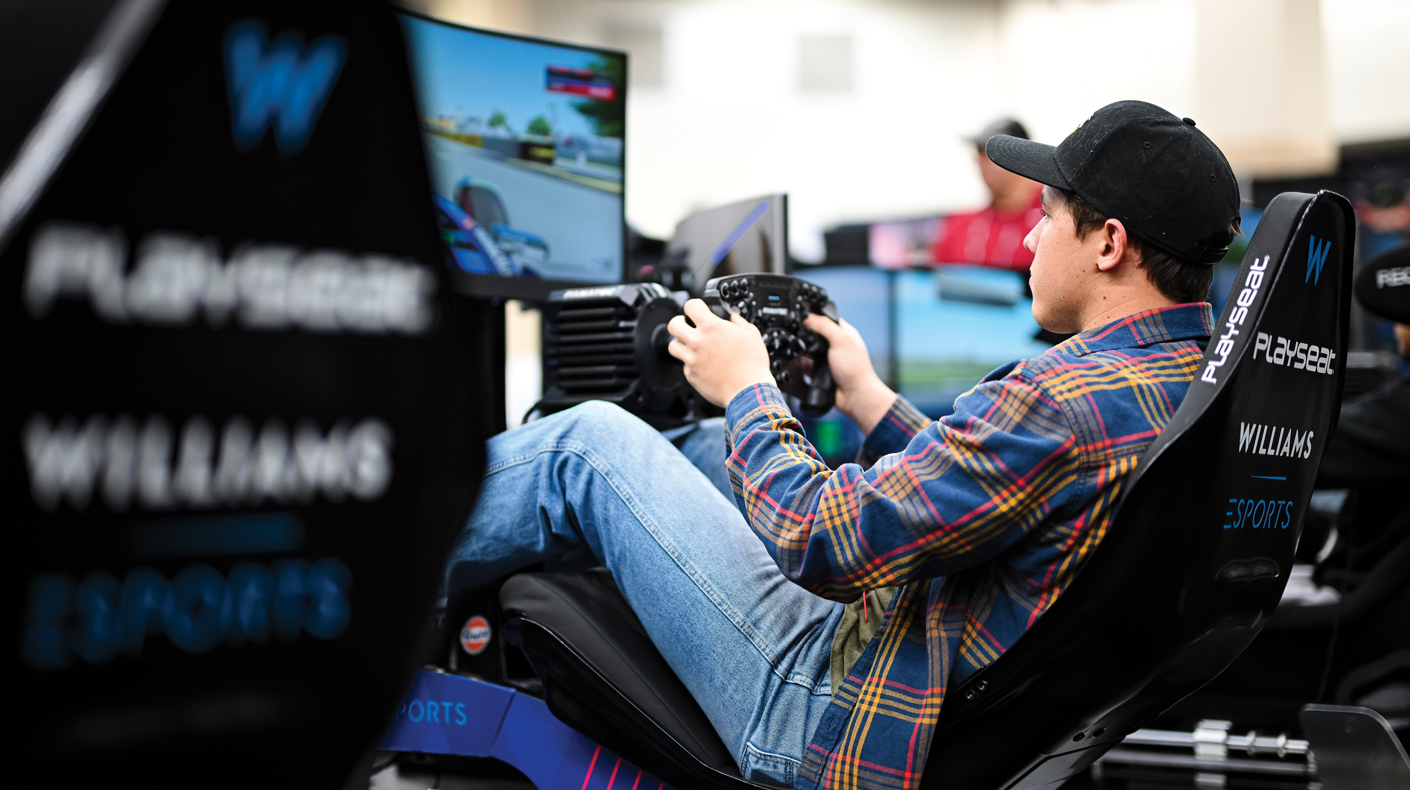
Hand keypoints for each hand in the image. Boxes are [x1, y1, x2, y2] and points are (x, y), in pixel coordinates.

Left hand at [667, 299, 775, 406]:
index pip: (690, 306)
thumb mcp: (751, 335)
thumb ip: (739, 321)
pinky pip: (684, 365)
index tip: (698, 310)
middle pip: (673, 325)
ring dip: (681, 344)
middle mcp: (697, 342)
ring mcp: (692, 359)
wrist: (748, 391)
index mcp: (711, 327)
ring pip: (673, 346)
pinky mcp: (691, 375)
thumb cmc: (752, 365)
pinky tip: (704, 365)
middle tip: (688, 326)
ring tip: (692, 347)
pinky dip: (691, 364)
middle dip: (680, 323)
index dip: (694, 306)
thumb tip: (733, 316)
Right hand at [803, 314, 895, 433]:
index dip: (813, 315)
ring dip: (801, 350)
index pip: (825, 318)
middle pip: (814, 333)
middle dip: (805, 334)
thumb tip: (807, 316)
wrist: (854, 396)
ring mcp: (826, 358)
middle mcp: (835, 344)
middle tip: (796, 333)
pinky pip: (805, 364)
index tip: (800, 314)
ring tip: (797, 349)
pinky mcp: (819, 370)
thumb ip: (824, 326)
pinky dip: (800, 364)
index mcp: (843, 332)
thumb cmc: (855, 368)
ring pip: (807, 349)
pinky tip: (798, 363)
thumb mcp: (840, 340)